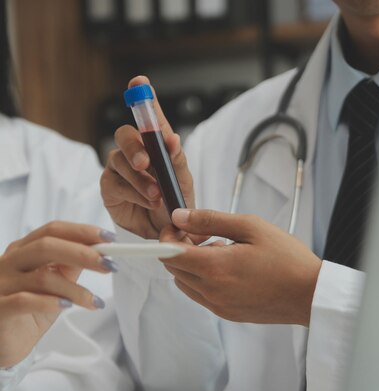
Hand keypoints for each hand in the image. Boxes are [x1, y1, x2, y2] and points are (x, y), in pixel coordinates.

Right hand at [0, 221, 116, 367]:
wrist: (2, 344)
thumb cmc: (27, 314)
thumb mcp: (53, 287)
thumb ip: (67, 268)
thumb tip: (96, 252)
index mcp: (22, 251)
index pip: (52, 231)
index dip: (82, 232)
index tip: (109, 239)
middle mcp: (9, 263)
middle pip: (46, 246)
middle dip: (82, 253)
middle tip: (109, 265)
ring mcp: (1, 285)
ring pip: (42, 277)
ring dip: (75, 289)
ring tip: (94, 302)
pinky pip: (24, 301)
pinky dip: (50, 302)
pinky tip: (67, 307)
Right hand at [101, 75, 194, 239]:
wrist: (168, 233)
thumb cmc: (175, 204)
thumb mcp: (182, 181)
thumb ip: (176, 159)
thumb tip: (172, 139)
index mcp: (155, 145)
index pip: (147, 117)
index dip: (143, 98)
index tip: (140, 82)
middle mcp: (134, 153)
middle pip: (125, 135)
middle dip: (135, 146)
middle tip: (147, 162)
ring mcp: (119, 170)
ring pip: (120, 162)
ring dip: (140, 179)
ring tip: (157, 195)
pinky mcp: (110, 189)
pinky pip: (116, 184)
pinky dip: (134, 193)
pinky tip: (147, 201)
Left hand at [160, 209, 321, 325]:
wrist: (309, 294)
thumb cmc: (287, 259)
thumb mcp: (249, 227)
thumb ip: (209, 220)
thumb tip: (180, 217)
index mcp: (214, 267)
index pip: (168, 253)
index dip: (167, 236)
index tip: (179, 226)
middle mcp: (211, 291)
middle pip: (173, 268)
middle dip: (179, 248)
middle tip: (203, 234)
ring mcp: (217, 305)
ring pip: (185, 282)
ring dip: (192, 264)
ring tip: (220, 249)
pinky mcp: (226, 314)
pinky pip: (200, 295)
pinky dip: (204, 279)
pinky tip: (228, 267)